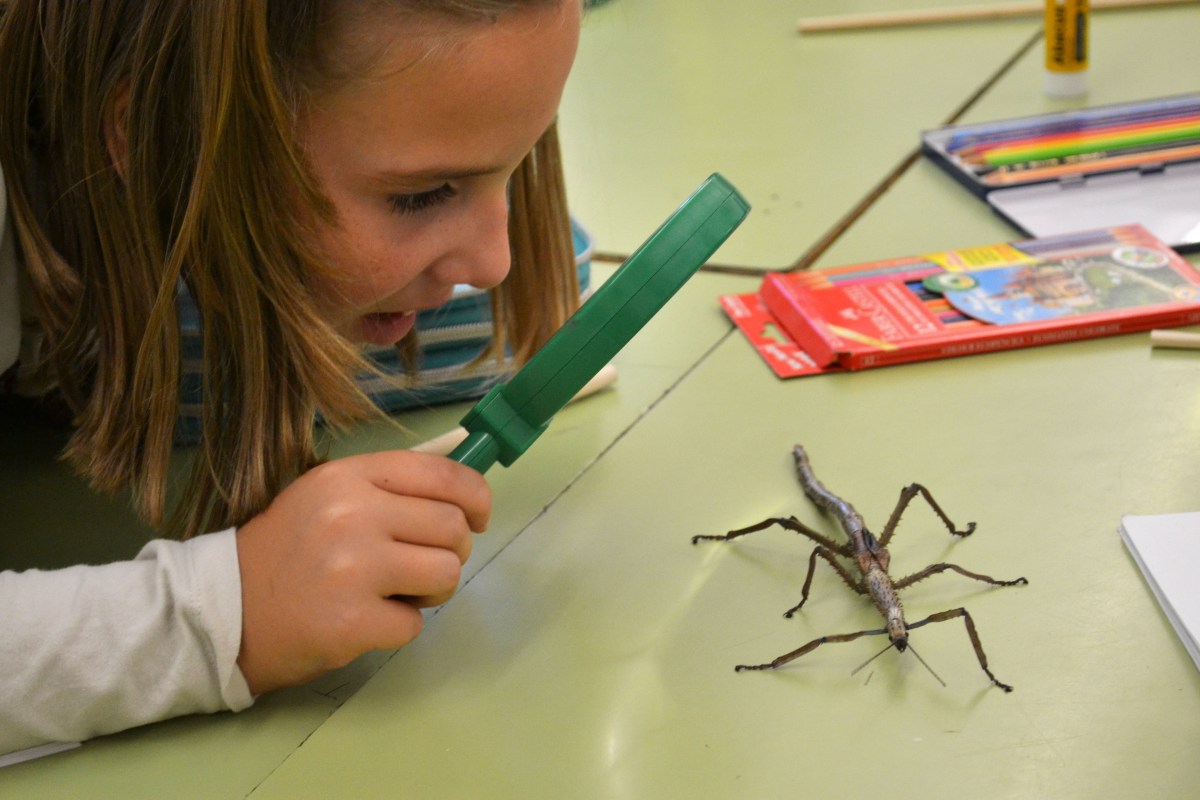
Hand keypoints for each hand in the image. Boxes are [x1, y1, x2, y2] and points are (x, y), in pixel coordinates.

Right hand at [234, 451, 489, 694]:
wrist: (223, 612)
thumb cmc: (287, 552)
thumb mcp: (328, 497)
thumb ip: (388, 490)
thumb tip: (462, 498)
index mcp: (348, 477)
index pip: (441, 474)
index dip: (476, 496)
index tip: (478, 518)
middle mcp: (352, 515)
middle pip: (453, 527)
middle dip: (451, 551)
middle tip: (420, 566)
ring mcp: (353, 568)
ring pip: (447, 573)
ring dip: (432, 591)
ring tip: (395, 593)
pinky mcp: (352, 621)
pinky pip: (415, 624)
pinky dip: (398, 628)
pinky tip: (365, 620)